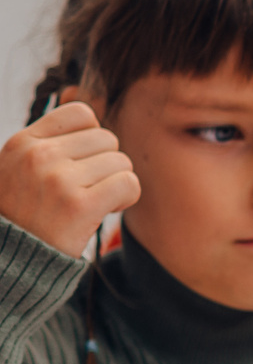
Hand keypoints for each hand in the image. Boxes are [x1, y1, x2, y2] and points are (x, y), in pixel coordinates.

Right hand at [0, 103, 138, 256]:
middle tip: (86, 189)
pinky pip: (129, 183)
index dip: (92, 137)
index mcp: (22, 142)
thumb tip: (87, 102)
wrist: (12, 261)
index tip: (82, 161)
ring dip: (115, 183)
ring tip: (90, 201)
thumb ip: (50, 141)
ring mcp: (57, 178)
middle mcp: (37, 155)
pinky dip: (126, 198)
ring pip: (122, 161)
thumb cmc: (26, 213)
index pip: (81, 113)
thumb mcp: (21, 167)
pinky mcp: (79, 204)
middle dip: (105, 165)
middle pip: (107, 139)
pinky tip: (105, 209)